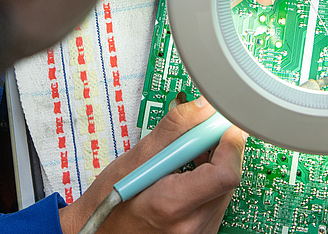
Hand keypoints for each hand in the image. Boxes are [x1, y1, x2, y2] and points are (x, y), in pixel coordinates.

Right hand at [58, 97, 246, 233]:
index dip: (229, 142)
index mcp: (173, 205)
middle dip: (219, 149)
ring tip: (186, 158)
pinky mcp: (202, 233)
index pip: (226, 173)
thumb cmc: (109, 202)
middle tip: (198, 134)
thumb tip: (203, 107)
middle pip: (229, 178)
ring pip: (226, 189)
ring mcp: (199, 232)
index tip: (219, 124)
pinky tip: (188, 175)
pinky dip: (208, 183)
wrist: (98, 233)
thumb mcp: (135, 158)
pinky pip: (217, 202)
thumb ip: (175, 129)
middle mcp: (192, 225)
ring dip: (213, 165)